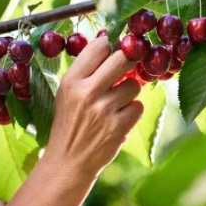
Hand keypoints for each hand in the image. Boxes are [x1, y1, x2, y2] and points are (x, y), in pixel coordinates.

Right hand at [43, 36, 143, 177]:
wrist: (68, 162)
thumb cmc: (70, 123)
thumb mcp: (67, 94)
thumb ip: (86, 71)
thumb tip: (111, 43)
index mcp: (71, 81)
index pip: (99, 47)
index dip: (111, 47)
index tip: (114, 53)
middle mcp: (87, 92)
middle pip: (122, 59)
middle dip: (127, 63)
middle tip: (124, 71)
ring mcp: (104, 110)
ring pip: (134, 84)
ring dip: (129, 92)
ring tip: (116, 103)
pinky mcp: (118, 127)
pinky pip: (138, 106)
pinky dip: (132, 112)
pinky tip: (119, 119)